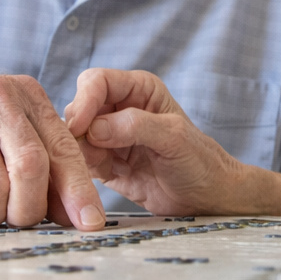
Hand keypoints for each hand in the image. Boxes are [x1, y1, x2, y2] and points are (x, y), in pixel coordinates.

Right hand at [63, 69, 250, 215]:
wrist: (205, 197)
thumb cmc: (198, 160)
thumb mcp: (173, 137)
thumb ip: (135, 126)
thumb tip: (94, 128)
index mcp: (138, 89)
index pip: (97, 82)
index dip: (84, 100)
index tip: (80, 126)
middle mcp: (119, 108)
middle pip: (79, 108)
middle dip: (79, 130)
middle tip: (93, 152)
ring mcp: (109, 136)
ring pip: (74, 137)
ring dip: (83, 153)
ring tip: (112, 166)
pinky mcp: (104, 163)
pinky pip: (80, 162)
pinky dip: (86, 170)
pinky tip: (114, 176)